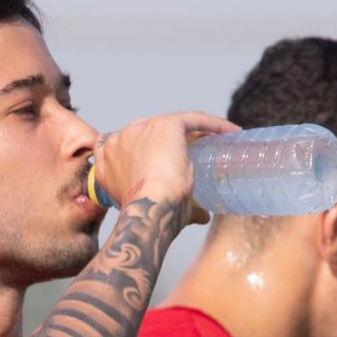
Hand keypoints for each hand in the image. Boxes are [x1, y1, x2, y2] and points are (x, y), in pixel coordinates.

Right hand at [91, 111, 236, 222]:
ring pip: (173, 125)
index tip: (166, 161)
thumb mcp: (152, 209)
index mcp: (106, 159)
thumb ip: (172, 207)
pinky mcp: (164, 124)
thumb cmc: (147, 217)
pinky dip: (214, 124)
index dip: (146, 151)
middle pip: (149, 132)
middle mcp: (118, 140)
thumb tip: (202, 217)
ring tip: (217, 143)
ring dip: (196, 132)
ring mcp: (140, 129)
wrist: (149, 210)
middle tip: (195, 153)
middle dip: (170, 140)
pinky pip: (194, 119)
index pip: (127, 146)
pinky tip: (231, 132)